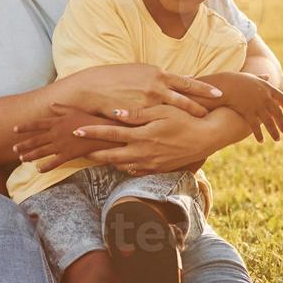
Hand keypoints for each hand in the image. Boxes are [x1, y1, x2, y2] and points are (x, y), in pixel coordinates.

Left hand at [13, 104, 122, 171]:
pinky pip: (54, 162)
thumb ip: (60, 108)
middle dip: (24, 145)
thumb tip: (51, 104)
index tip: (14, 130)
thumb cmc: (88, 120)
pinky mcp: (68, 154)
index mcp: (56, 122)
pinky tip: (38, 169)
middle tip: (14, 149)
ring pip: (41, 152)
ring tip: (21, 159)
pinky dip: (45, 167)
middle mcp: (56, 133)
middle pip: (36, 140)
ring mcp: (61, 145)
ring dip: (30, 156)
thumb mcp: (73, 111)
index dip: (24, 127)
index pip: (36, 124)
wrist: (102, 131)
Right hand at [67, 63, 222, 122]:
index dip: (204, 88)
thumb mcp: (138, 71)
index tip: (219, 92)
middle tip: (217, 111)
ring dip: (189, 118)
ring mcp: (149, 104)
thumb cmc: (113, 77)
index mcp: (158, 75)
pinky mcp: (139, 117)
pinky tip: (176, 136)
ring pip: (175, 112)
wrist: (91, 88)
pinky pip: (156, 124)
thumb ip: (156, 77)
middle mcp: (156, 88)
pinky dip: (167, 129)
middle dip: (202, 105)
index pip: (186, 82)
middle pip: (185, 98)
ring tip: (202, 125)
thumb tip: (170, 78)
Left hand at [72, 105, 223, 174]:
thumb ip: (138, 114)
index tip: (76, 130)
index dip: (92, 133)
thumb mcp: (162, 111)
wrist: (206, 137)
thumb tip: (115, 113)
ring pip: (121, 166)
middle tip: (79, 148)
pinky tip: (120, 162)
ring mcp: (150, 164)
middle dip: (93, 153)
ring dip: (108, 161)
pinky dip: (125, 167)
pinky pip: (136, 172)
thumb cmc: (185, 119)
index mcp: (142, 136)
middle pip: (111, 156)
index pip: (110, 135)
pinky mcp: (158, 170)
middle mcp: (143, 153)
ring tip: (95, 155)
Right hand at [191, 72, 282, 142]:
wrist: (225, 84)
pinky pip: (255, 126)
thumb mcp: (251, 77)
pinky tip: (261, 141)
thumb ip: (261, 78)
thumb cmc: (236, 80)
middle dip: (282, 123)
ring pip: (269, 122)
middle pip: (277, 113)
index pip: (282, 98)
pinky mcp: (248, 112)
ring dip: (274, 132)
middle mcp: (265, 97)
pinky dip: (259, 135)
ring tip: (277, 140)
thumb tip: (267, 76)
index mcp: (267, 88)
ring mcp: (257, 106)